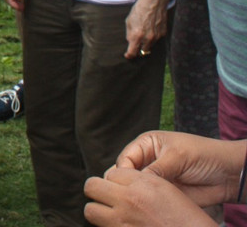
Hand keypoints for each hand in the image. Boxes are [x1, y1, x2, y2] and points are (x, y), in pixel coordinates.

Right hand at [114, 131, 243, 207]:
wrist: (228, 175)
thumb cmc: (204, 155)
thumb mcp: (177, 157)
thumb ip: (155, 168)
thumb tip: (135, 182)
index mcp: (146, 144)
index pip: (125, 159)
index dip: (123, 171)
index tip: (125, 184)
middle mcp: (148, 161)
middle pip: (127, 174)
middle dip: (126, 184)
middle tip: (130, 195)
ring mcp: (156, 178)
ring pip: (136, 188)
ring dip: (137, 195)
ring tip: (141, 202)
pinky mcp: (164, 194)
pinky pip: (150, 200)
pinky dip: (148, 204)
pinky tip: (149, 208)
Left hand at [124, 0, 168, 58]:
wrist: (153, 3)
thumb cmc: (139, 11)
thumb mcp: (129, 21)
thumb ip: (129, 34)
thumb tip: (130, 42)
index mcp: (137, 36)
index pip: (133, 52)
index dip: (129, 55)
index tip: (128, 55)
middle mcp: (148, 38)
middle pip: (143, 52)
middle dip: (138, 50)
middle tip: (135, 45)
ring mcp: (157, 37)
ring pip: (150, 46)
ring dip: (146, 43)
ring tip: (143, 32)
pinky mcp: (163, 33)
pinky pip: (156, 39)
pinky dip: (153, 37)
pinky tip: (150, 28)